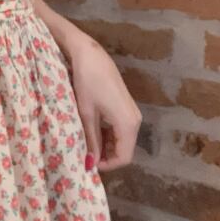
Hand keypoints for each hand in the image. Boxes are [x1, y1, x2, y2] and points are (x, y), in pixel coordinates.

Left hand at [63, 34, 140, 171]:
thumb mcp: (86, 114)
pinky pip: (119, 128)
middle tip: (84, 156)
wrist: (89, 55)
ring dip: (105, 146)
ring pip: (121, 139)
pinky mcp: (125, 105)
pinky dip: (107, 134)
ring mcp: (131, 112)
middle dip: (106, 157)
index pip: (124, 157)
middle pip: (124, 149)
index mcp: (128, 124)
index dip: (107, 165)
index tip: (87, 164)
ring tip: (84, 144)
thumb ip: (91, 140)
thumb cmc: (87, 83)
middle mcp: (134, 120)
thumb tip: (90, 164)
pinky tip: (90, 131)